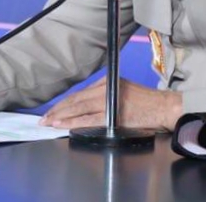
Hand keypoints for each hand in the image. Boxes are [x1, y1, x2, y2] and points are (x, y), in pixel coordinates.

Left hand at [40, 76, 182, 130]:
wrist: (162, 106)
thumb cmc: (145, 101)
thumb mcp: (122, 89)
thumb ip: (105, 93)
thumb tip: (86, 104)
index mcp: (107, 81)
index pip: (81, 92)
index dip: (65, 102)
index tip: (53, 109)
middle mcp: (105, 87)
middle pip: (76, 98)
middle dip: (58, 109)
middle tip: (43, 118)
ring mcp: (108, 100)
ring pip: (78, 107)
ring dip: (60, 115)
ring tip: (48, 122)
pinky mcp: (112, 114)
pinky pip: (87, 118)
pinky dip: (72, 122)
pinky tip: (62, 125)